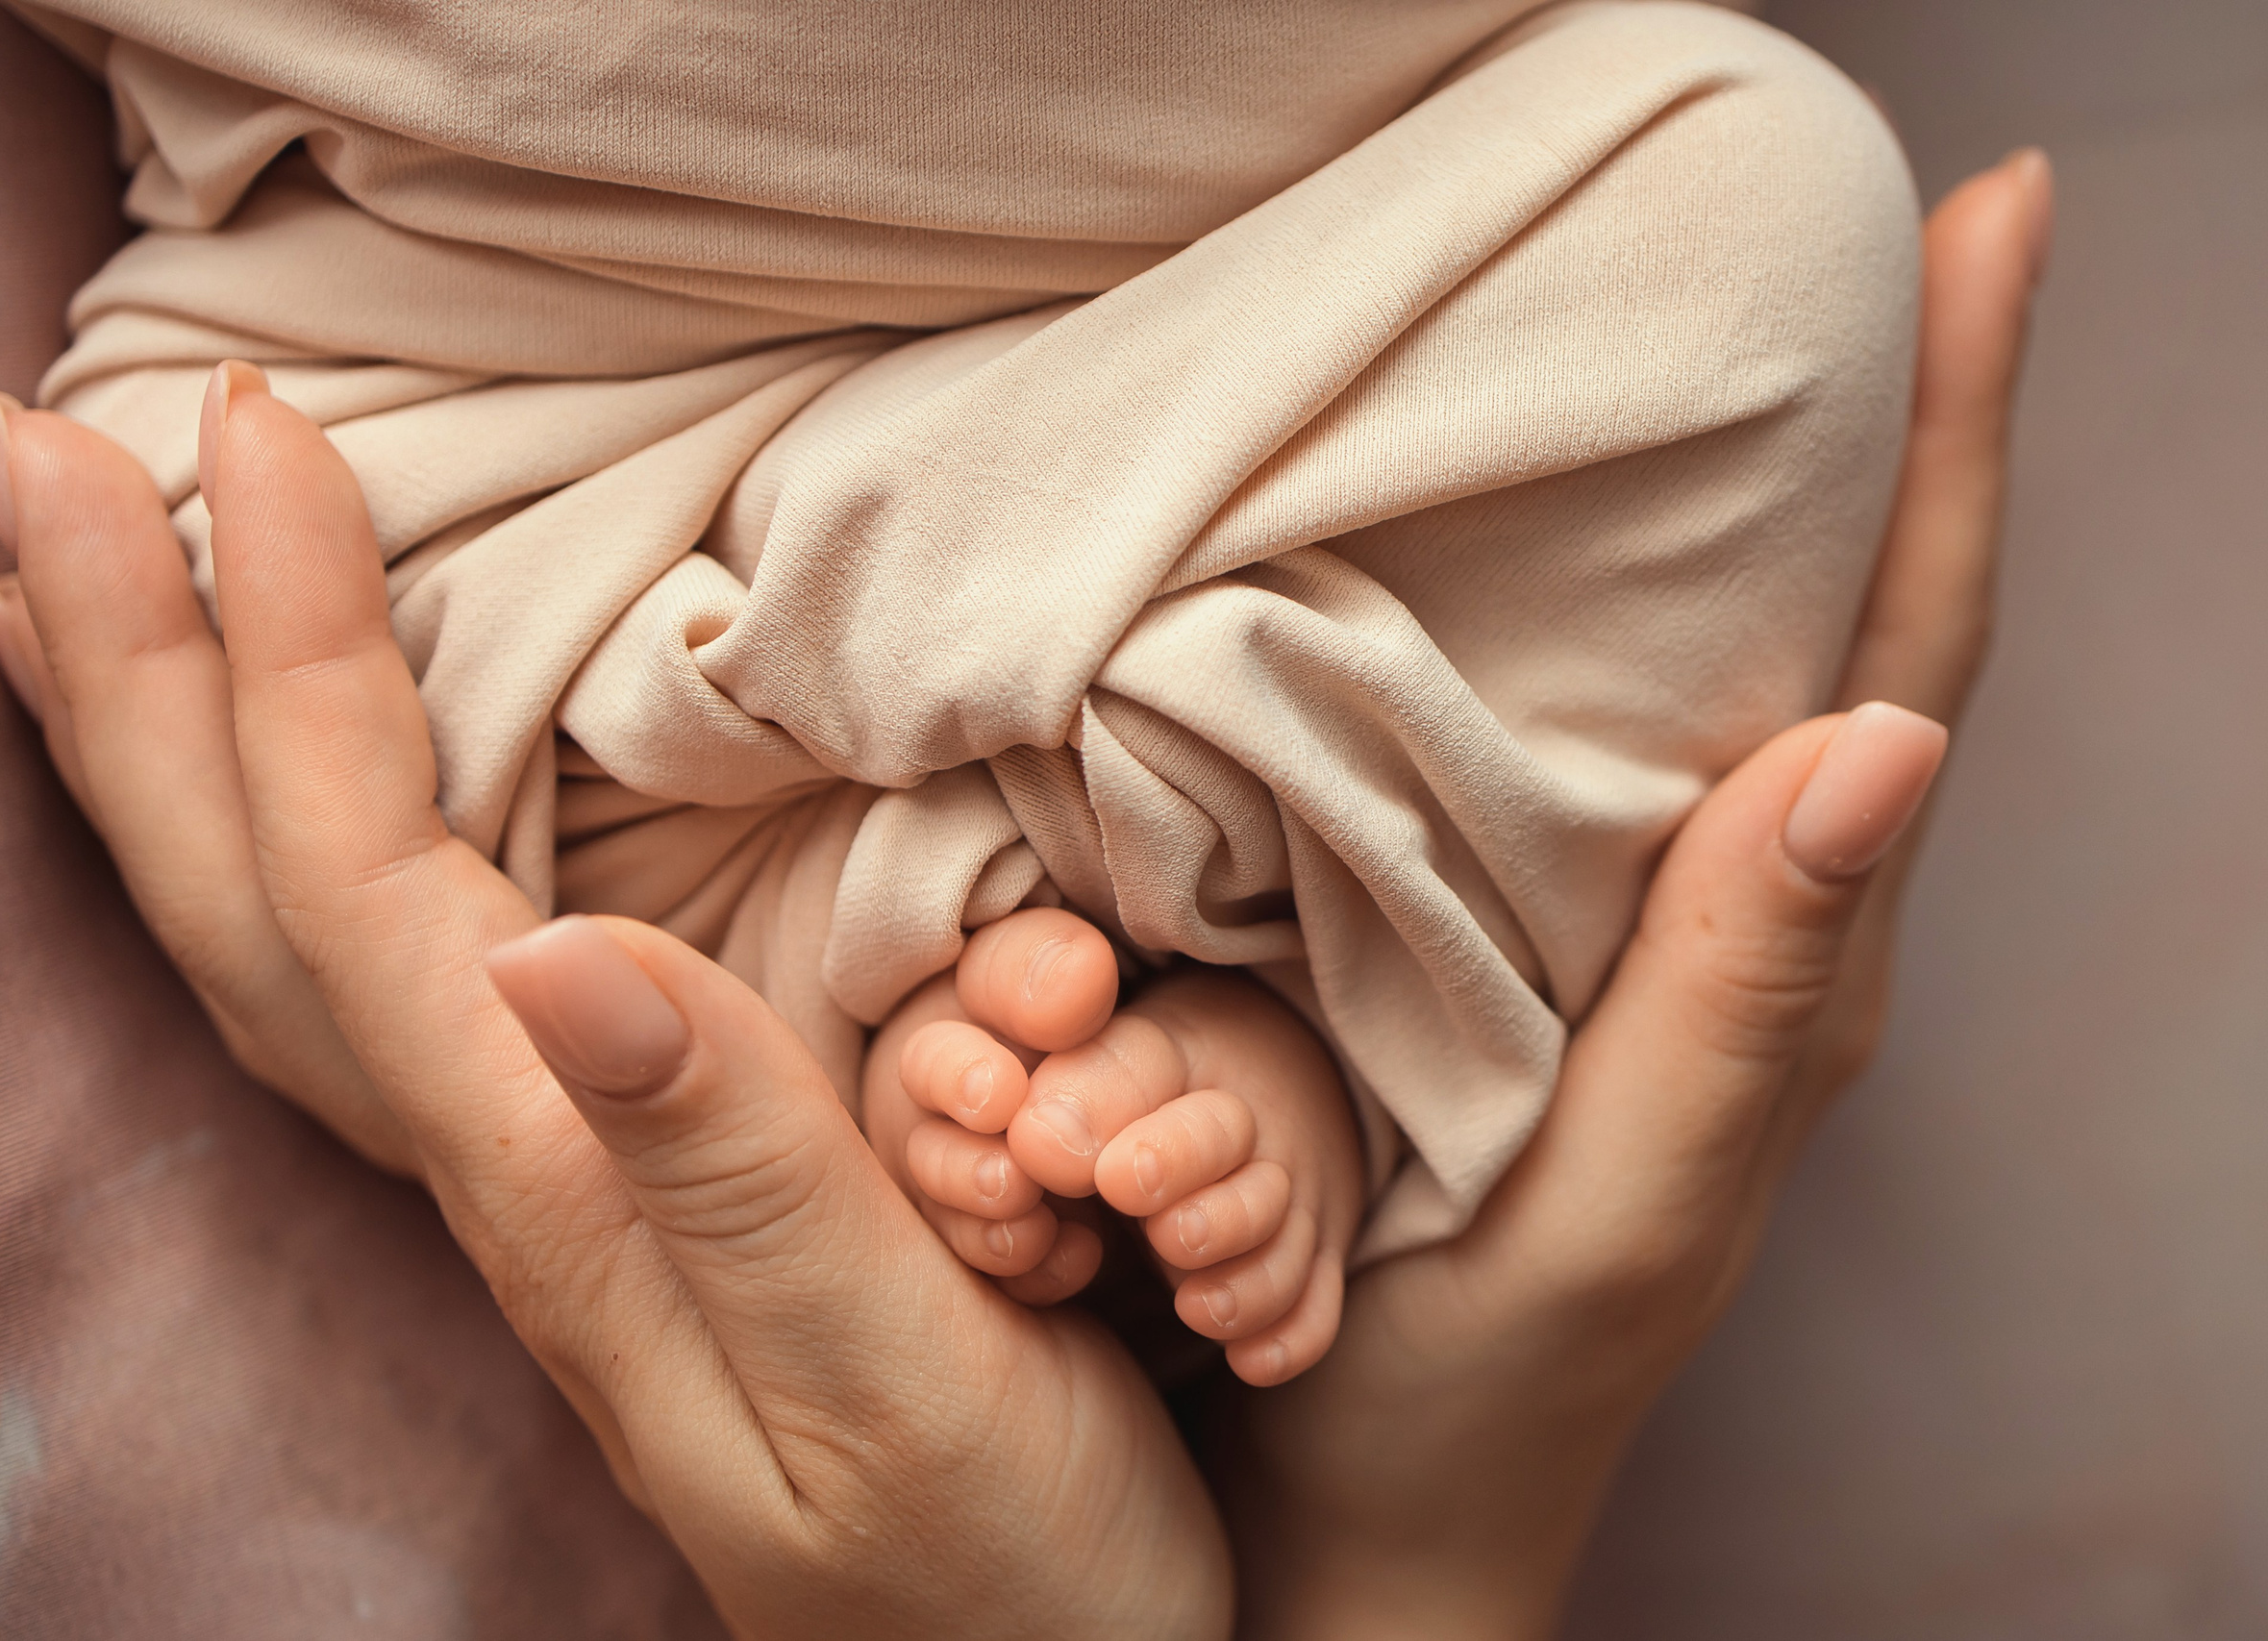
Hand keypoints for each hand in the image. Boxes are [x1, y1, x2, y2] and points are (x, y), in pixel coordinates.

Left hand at [0, 369, 1227, 1638]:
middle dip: (132, 660)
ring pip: (271, 935)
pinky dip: (268, 836)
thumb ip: (742, 1177)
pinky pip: (356, 971)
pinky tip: (265, 780)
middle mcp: (507, 1174)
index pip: (358, 880)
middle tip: (36, 433)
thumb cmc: (998, 1554)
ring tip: (69, 577)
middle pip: (243, 899)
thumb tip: (553, 951)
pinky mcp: (595, 1176)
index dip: (290, 650)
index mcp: (564, 1193)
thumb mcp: (901, 1383)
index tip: (253, 434)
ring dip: (159, 739)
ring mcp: (535, 1179)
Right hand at [1225, 150, 2054, 1639]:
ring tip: (1737, 308)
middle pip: (1835, 612)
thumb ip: (1745, 999)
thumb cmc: (1488, 1373)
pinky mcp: (1499, 921)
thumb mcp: (1631, 1204)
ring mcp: (1615, 910)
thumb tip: (1876, 737)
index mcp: (1788, 952)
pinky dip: (1576, 588)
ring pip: (1701, 655)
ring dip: (1743, 477)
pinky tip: (1537, 512)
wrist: (1347, 1491)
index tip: (1996, 219)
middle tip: (1883, 213)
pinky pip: (1560, 720)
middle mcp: (1724, 904)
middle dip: (1883, 406)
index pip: (1909, 651)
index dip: (1963, 437)